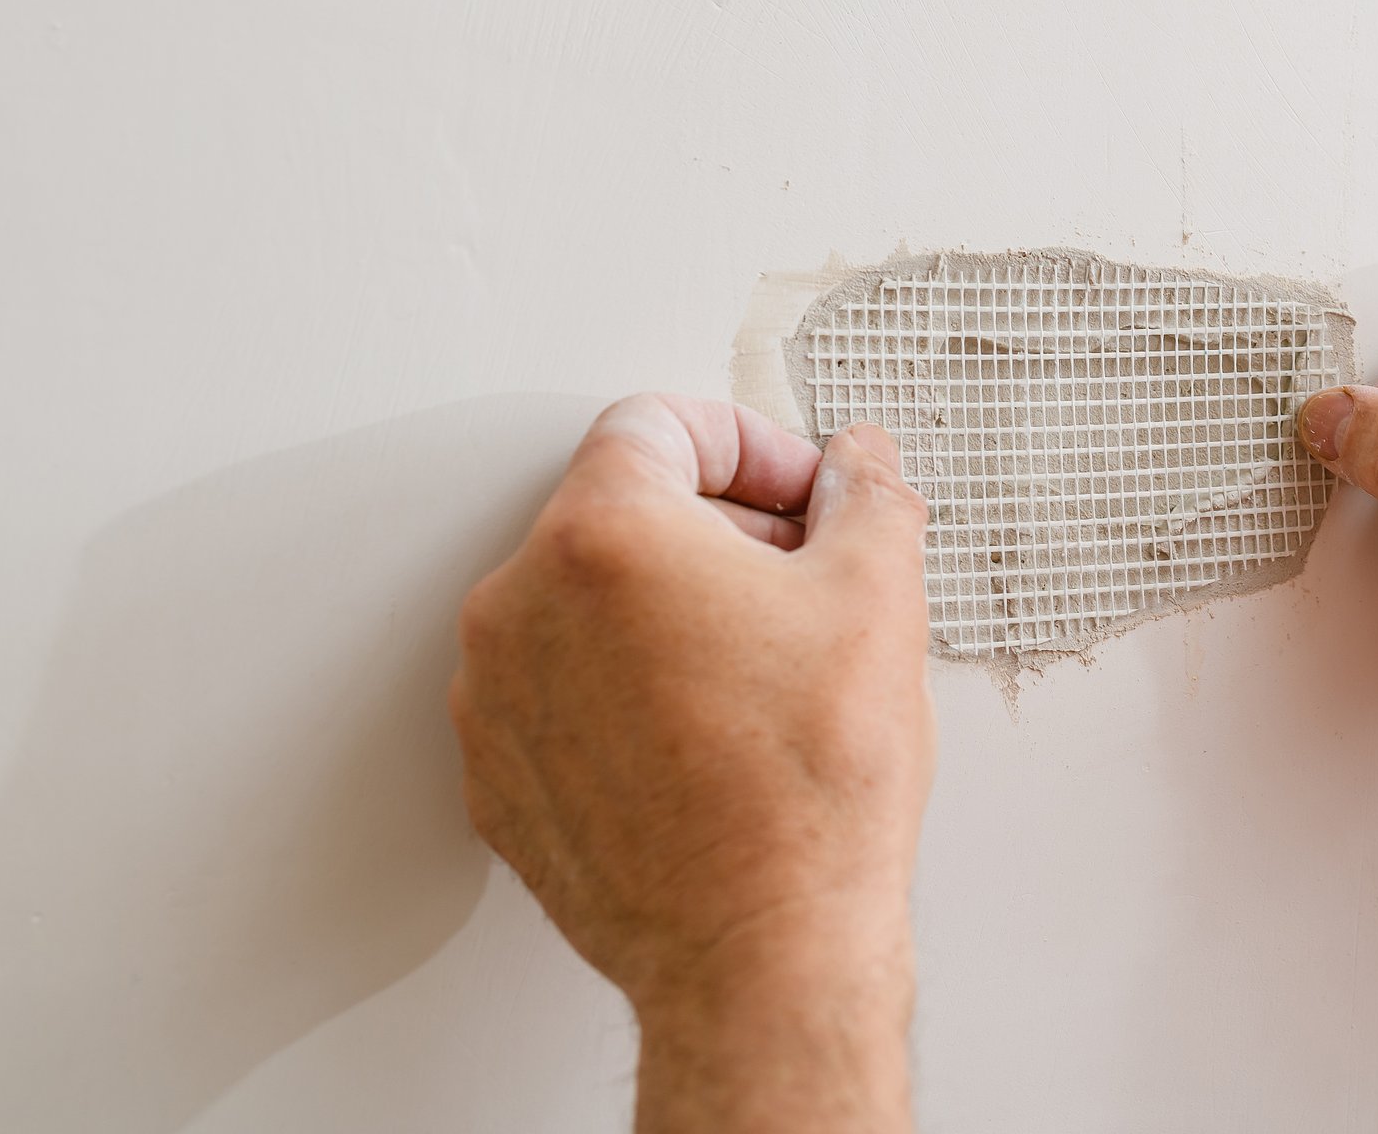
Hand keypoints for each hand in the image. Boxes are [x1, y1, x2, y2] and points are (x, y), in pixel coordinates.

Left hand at [449, 397, 930, 1133]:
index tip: (798, 490)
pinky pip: (562, 693)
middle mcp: (521, 606)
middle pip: (619, 512)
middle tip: (801, 579)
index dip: (749, 443)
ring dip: (670, 612)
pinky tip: (711, 733)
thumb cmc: (808, 792)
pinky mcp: (502, 780)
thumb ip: (865, 495)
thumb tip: (856, 467)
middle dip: (718, 530)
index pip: (659, 423)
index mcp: (602, 534)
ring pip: (586, 606)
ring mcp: (499, 699)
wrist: (762, 954)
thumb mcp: (878, 596)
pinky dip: (628, 691)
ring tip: (760, 671)